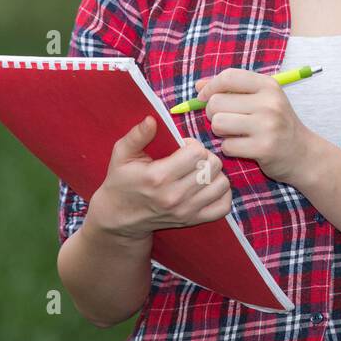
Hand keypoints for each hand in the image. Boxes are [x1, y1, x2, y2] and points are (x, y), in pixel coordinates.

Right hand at [88, 115, 232, 240]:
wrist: (118, 217)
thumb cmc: (121, 181)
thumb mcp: (121, 155)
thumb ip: (137, 135)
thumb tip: (153, 119)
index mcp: (158, 177)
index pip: (197, 153)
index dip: (192, 144)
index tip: (182, 147)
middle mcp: (174, 196)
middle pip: (212, 166)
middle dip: (205, 156)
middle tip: (191, 158)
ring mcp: (185, 211)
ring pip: (221, 184)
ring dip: (214, 174)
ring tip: (199, 171)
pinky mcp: (192, 221)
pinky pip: (223, 206)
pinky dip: (221, 194)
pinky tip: (207, 186)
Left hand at [194, 68, 316, 186]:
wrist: (302, 152)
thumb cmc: (275, 122)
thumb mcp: (260, 99)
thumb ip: (231, 89)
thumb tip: (198, 86)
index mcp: (268, 85)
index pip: (229, 77)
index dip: (210, 87)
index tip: (204, 98)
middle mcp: (270, 102)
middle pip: (216, 102)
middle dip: (214, 114)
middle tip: (227, 121)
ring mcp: (267, 125)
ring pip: (218, 123)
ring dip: (220, 132)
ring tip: (234, 133)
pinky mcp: (263, 148)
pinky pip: (226, 146)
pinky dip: (229, 148)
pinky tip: (243, 147)